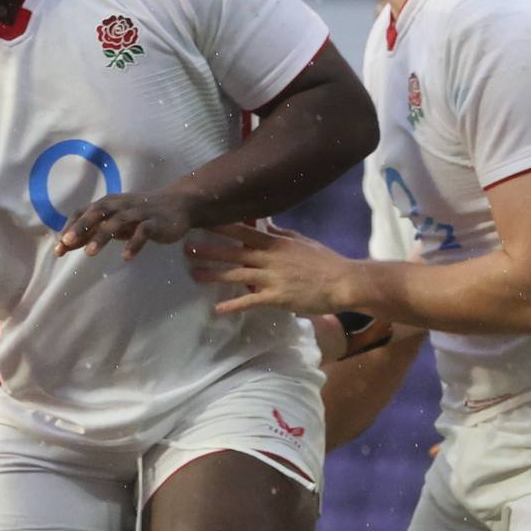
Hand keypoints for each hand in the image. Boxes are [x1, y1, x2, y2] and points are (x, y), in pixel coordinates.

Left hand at [57, 188, 193, 259]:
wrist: (178, 204)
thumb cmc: (138, 215)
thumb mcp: (113, 222)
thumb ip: (91, 232)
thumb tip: (65, 244)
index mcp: (107, 204)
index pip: (84, 212)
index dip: (70, 228)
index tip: (59, 248)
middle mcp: (120, 206)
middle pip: (97, 213)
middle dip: (81, 227)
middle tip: (67, 242)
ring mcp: (138, 213)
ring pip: (118, 222)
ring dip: (102, 236)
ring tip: (89, 253)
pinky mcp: (155, 222)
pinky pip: (143, 231)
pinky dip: (134, 243)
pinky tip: (126, 257)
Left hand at [184, 223, 363, 317]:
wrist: (344, 282)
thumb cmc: (326, 263)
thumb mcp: (303, 242)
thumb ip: (282, 234)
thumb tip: (265, 225)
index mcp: (277, 244)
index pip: (245, 232)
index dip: (223, 227)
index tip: (204, 221)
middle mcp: (271, 259)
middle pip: (234, 252)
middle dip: (210, 249)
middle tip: (187, 247)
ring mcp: (272, 278)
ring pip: (237, 274)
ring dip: (213, 274)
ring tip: (192, 274)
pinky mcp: (276, 297)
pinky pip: (250, 301)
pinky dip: (233, 305)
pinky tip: (217, 309)